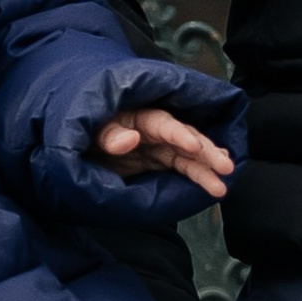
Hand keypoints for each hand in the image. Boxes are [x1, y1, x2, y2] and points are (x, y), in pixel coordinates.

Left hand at [91, 105, 235, 197]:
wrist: (76, 148)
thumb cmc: (84, 131)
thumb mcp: (91, 130)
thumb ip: (109, 134)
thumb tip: (129, 139)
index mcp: (139, 117)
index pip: (164, 124)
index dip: (179, 134)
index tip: (194, 146)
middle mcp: (154, 132)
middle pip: (185, 139)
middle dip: (206, 153)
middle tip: (225, 167)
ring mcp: (157, 148)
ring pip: (188, 156)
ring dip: (206, 168)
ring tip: (224, 183)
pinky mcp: (157, 162)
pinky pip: (182, 167)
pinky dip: (198, 173)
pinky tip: (215, 179)